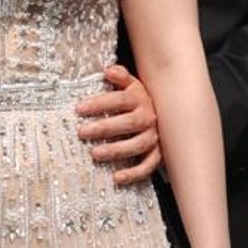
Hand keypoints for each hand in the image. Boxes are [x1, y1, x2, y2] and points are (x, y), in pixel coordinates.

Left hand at [73, 64, 162, 185]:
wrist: (168, 112)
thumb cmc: (139, 100)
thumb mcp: (132, 85)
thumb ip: (121, 77)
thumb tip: (108, 70)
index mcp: (141, 99)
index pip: (120, 100)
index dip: (100, 103)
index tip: (79, 108)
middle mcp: (149, 118)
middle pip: (128, 123)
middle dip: (104, 128)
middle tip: (82, 132)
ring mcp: (154, 137)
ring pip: (137, 145)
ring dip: (117, 150)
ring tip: (95, 153)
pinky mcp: (158, 154)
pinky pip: (148, 166)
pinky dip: (134, 174)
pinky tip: (116, 178)